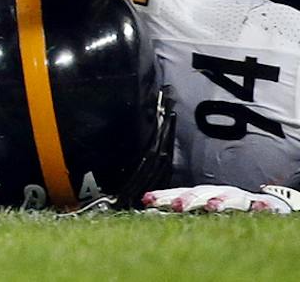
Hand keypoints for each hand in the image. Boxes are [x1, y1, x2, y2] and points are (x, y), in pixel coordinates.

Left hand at [141, 183, 299, 214]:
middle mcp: (217, 192)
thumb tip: (143, 213)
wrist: (257, 203)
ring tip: (212, 207)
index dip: (163, 196)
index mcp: (199, 194)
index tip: (147, 200)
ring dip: (220, 200)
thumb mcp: (198, 209)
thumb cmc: (221, 206)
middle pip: (200, 193)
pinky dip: (260, 206)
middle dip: (187, 198)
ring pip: (229, 197)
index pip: (178, 193)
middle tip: (175, 206)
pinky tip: (258, 208)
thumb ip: (175, 209)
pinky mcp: (261, 205)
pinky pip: (262, 205)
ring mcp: (239, 197)